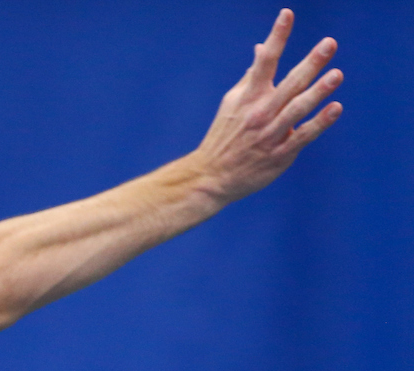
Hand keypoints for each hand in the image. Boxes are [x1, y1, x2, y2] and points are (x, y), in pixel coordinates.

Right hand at [193, 8, 342, 203]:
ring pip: (297, 109)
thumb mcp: (232, 103)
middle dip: (310, 63)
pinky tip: (335, 108)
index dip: (277, 37)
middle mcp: (260, 112)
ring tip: (336, 75)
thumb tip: (261, 47)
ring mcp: (270, 134)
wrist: (211, 177)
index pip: (264, 61)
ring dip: (318, 92)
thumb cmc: (224, 136)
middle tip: (329, 44)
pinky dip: (319, 123)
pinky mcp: (279, 154)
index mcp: (248, 97)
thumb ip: (252, 76)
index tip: (287, 14)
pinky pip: (302, 136)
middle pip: (289, 83)